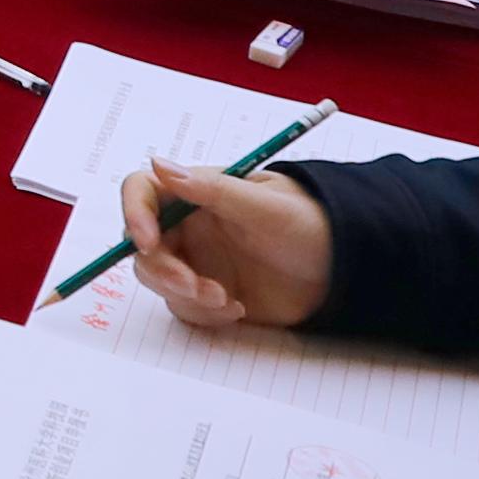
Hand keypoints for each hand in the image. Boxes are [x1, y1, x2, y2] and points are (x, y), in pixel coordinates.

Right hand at [125, 166, 335, 331]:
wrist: (344, 270)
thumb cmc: (310, 225)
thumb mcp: (264, 206)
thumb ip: (211, 189)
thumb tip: (159, 164)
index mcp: (198, 193)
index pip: (144, 191)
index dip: (134, 214)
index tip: (149, 242)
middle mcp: (190, 225)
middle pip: (144, 244)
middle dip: (164, 270)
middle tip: (197, 287)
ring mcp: (198, 260)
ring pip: (159, 279)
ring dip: (185, 295)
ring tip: (225, 299)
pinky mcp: (208, 292)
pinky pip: (183, 307)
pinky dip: (203, 314)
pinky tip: (237, 308)